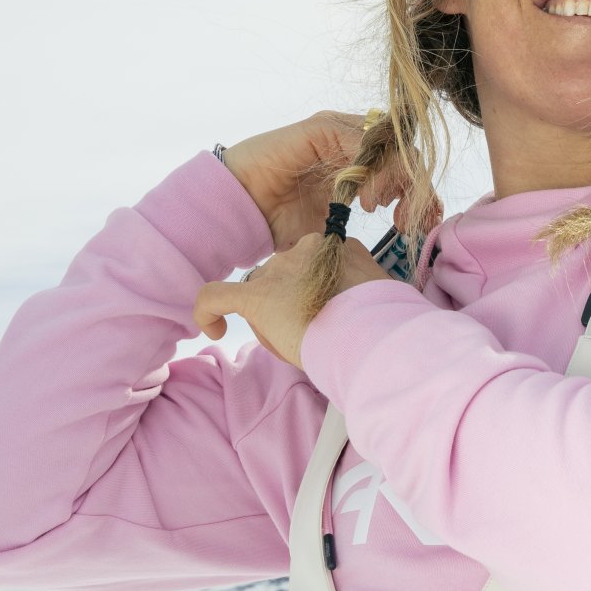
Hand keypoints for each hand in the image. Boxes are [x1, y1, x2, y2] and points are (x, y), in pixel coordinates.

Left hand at [193, 232, 394, 370]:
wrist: (374, 334)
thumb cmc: (383, 323)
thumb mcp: (377, 292)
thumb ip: (356, 287)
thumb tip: (346, 300)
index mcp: (334, 247)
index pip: (312, 265)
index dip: (317, 292)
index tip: (332, 313)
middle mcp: (304, 249)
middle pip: (284, 277)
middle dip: (292, 304)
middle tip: (317, 334)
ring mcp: (280, 270)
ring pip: (262, 291)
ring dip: (274, 316)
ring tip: (298, 343)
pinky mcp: (256, 295)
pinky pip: (217, 296)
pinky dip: (208, 311)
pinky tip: (212, 329)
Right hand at [220, 109, 437, 252]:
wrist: (238, 212)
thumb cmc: (280, 224)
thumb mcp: (333, 230)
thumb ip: (363, 228)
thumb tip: (401, 241)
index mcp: (359, 165)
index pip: (407, 168)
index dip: (423, 193)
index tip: (425, 225)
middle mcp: (352, 144)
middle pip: (405, 153)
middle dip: (416, 188)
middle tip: (409, 221)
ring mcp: (338, 132)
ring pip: (389, 144)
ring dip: (396, 179)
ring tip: (382, 211)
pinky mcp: (322, 128)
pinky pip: (362, 139)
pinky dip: (372, 169)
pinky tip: (366, 199)